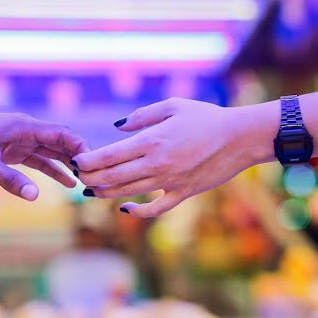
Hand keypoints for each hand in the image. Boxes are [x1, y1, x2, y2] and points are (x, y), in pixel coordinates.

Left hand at [0, 111, 89, 200]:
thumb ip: (9, 179)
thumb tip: (35, 197)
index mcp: (23, 126)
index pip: (62, 134)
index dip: (81, 146)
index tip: (95, 162)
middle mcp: (27, 130)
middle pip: (62, 142)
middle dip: (81, 158)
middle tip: (98, 176)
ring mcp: (21, 140)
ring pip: (53, 151)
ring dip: (70, 165)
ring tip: (88, 182)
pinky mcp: (14, 149)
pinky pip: (40, 159)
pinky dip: (54, 170)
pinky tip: (68, 183)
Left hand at [72, 98, 275, 216]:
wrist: (240, 137)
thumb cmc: (206, 117)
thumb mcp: (173, 106)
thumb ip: (142, 116)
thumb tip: (117, 128)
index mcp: (152, 141)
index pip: (109, 156)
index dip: (88, 161)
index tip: (76, 161)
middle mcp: (156, 164)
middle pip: (112, 177)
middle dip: (91, 178)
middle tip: (79, 177)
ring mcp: (169, 182)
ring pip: (128, 193)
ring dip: (105, 193)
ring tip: (91, 190)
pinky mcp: (182, 193)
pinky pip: (155, 209)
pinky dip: (137, 212)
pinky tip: (124, 208)